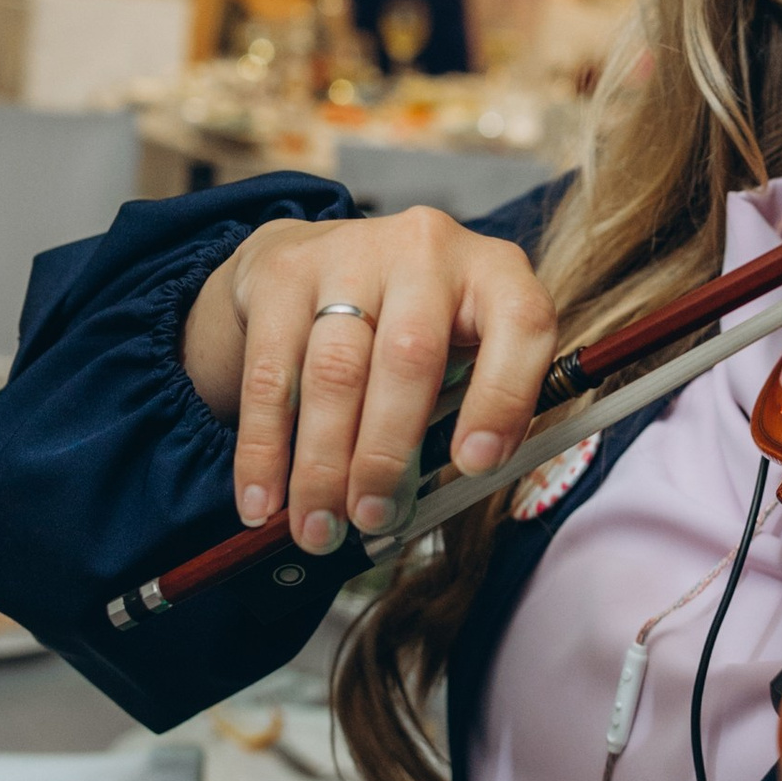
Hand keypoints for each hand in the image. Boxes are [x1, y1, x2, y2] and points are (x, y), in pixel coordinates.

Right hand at [181, 208, 559, 553]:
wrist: (329, 256)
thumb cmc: (418, 328)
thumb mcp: (466, 353)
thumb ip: (468, 415)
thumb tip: (444, 501)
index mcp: (495, 273)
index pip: (519, 326)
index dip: (503, 399)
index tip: (474, 467)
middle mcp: (427, 250)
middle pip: (410, 357)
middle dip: (387, 454)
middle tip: (372, 519)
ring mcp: (351, 253)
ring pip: (334, 373)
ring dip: (322, 466)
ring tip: (316, 529)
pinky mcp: (283, 274)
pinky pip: (270, 375)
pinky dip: (264, 450)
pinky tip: (262, 500)